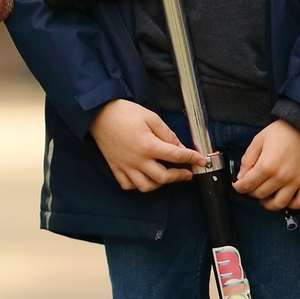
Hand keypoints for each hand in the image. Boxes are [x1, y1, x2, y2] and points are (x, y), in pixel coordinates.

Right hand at [89, 99, 207, 191]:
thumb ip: (167, 134)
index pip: (176, 156)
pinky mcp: (115, 167)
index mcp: (148, 145)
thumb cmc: (124, 112)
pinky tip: (144, 177)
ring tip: (165, 176)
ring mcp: (125, 166)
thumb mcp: (151, 117)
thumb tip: (180, 147)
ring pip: (146, 186)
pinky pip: (127, 185)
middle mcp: (137, 160)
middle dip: (179, 176)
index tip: (201, 160)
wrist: (98, 113)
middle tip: (187, 173)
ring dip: (159, 184)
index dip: (192, 158)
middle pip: (163, 177)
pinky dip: (137, 185)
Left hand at [234, 119, 299, 210]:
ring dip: (269, 203)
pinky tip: (285, 199)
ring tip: (265, 196)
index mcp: (266, 165)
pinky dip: (292, 205)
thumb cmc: (282, 132)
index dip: (239, 187)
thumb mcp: (258, 141)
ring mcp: (296, 181)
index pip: (247, 185)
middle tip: (251, 186)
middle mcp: (281, 177)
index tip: (238, 185)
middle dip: (251, 192)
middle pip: (261, 194)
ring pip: (279, 204)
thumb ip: (247, 160)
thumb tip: (241, 177)